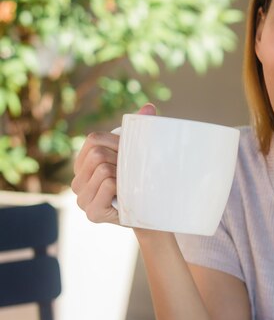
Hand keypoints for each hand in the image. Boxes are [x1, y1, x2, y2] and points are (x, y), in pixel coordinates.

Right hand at [71, 103, 156, 223]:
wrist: (150, 211)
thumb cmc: (141, 178)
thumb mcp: (139, 151)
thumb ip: (142, 128)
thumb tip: (149, 107)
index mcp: (83, 165)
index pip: (94, 139)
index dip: (116, 142)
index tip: (128, 153)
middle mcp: (77, 182)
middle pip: (98, 153)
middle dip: (121, 159)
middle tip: (131, 173)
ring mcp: (82, 199)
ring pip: (104, 168)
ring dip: (123, 174)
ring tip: (128, 185)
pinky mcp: (92, 212)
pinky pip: (109, 184)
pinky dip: (122, 185)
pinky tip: (126, 196)